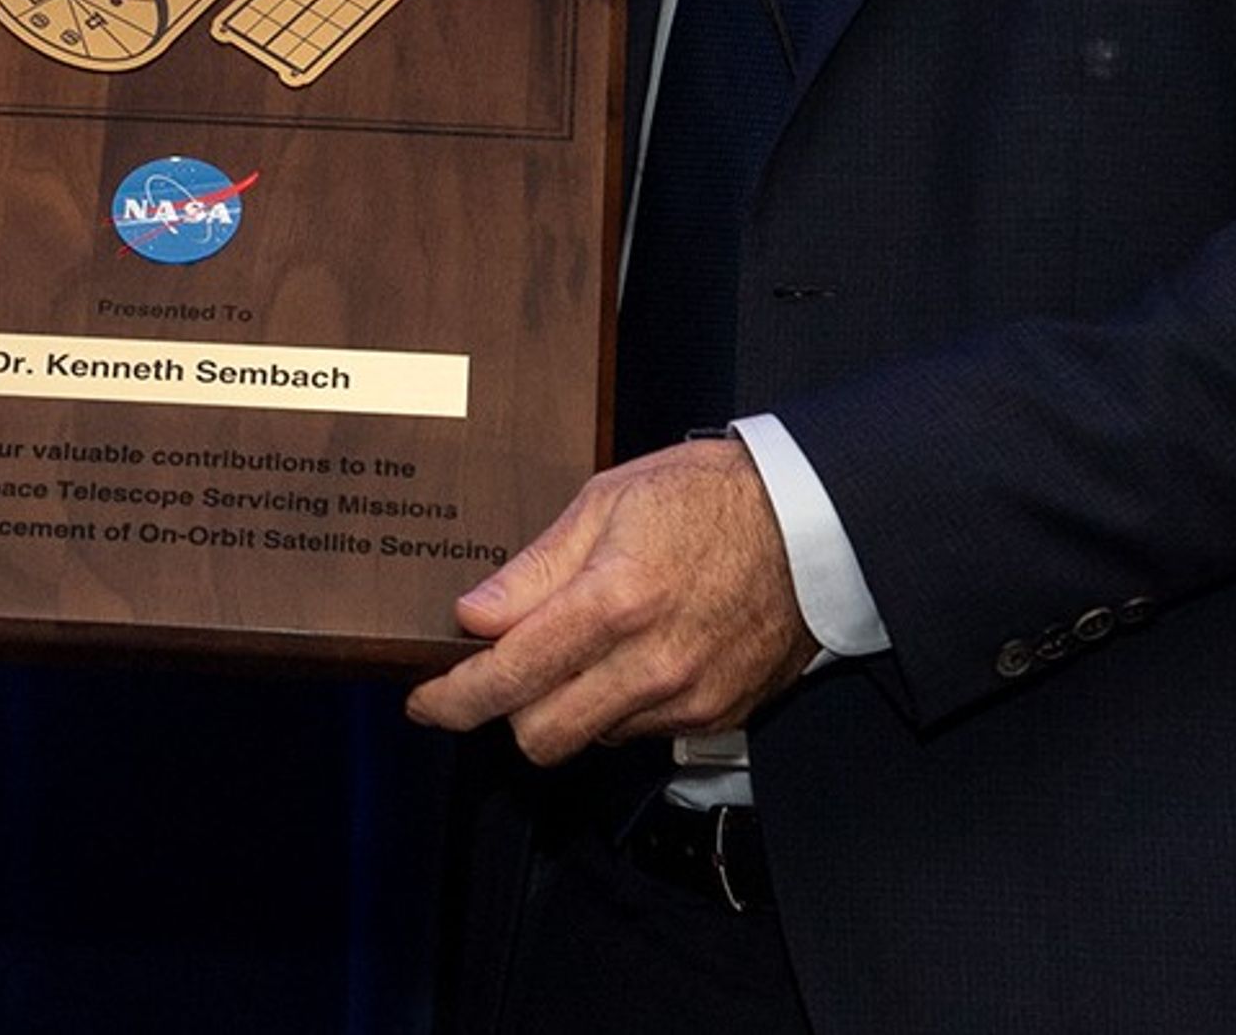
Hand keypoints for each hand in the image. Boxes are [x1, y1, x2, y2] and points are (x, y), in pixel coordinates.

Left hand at [401, 437, 816, 764]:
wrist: (809, 522)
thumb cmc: (708, 497)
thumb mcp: (606, 503)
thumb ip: (535, 569)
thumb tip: (475, 616)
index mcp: (614, 600)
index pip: (510, 676)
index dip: (453, 699)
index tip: (426, 701)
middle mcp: (651, 663)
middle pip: (541, 736)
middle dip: (505, 713)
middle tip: (496, 675)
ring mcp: (688, 698)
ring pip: (589, 738)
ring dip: (564, 706)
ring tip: (577, 647)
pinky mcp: (717, 716)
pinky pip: (639, 732)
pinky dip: (615, 706)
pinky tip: (627, 655)